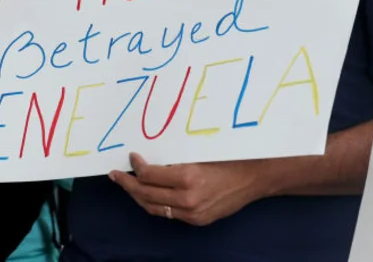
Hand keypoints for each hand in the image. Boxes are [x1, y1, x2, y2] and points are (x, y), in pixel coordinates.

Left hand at [109, 153, 265, 226]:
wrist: (255, 177)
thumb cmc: (229, 157)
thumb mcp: (199, 153)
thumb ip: (174, 160)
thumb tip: (149, 160)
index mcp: (188, 177)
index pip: (149, 176)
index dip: (136, 167)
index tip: (132, 158)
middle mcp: (188, 199)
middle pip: (146, 195)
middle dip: (128, 185)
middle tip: (116, 175)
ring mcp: (192, 213)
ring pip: (154, 208)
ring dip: (138, 197)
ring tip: (128, 186)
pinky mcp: (197, 220)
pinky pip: (169, 214)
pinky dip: (156, 204)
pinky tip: (150, 196)